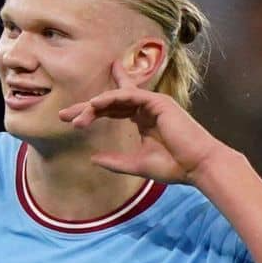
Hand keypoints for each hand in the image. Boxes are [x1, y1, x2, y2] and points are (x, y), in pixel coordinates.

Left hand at [57, 61, 228, 183]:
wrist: (198, 167)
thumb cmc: (174, 166)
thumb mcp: (137, 165)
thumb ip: (115, 162)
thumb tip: (93, 159)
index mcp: (143, 120)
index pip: (113, 110)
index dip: (93, 112)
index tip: (72, 121)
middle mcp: (147, 109)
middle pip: (111, 102)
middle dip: (86, 108)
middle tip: (64, 115)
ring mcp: (153, 103)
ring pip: (116, 97)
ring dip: (94, 106)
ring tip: (75, 119)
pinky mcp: (158, 102)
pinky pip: (129, 95)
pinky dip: (111, 98)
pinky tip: (95, 105)